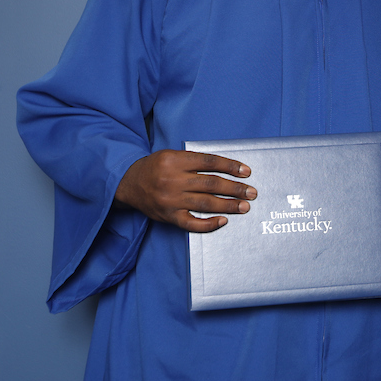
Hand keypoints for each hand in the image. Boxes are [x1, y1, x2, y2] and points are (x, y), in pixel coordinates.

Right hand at [115, 149, 254, 232]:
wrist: (129, 184)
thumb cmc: (155, 167)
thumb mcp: (171, 155)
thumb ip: (194, 161)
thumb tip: (226, 168)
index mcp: (174, 161)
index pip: (209, 162)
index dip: (230, 166)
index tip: (247, 172)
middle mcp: (173, 180)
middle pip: (211, 184)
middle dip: (235, 188)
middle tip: (252, 192)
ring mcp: (170, 200)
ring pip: (205, 203)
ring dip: (228, 205)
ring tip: (245, 206)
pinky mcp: (168, 216)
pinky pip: (191, 223)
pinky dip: (208, 224)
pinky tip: (223, 221)